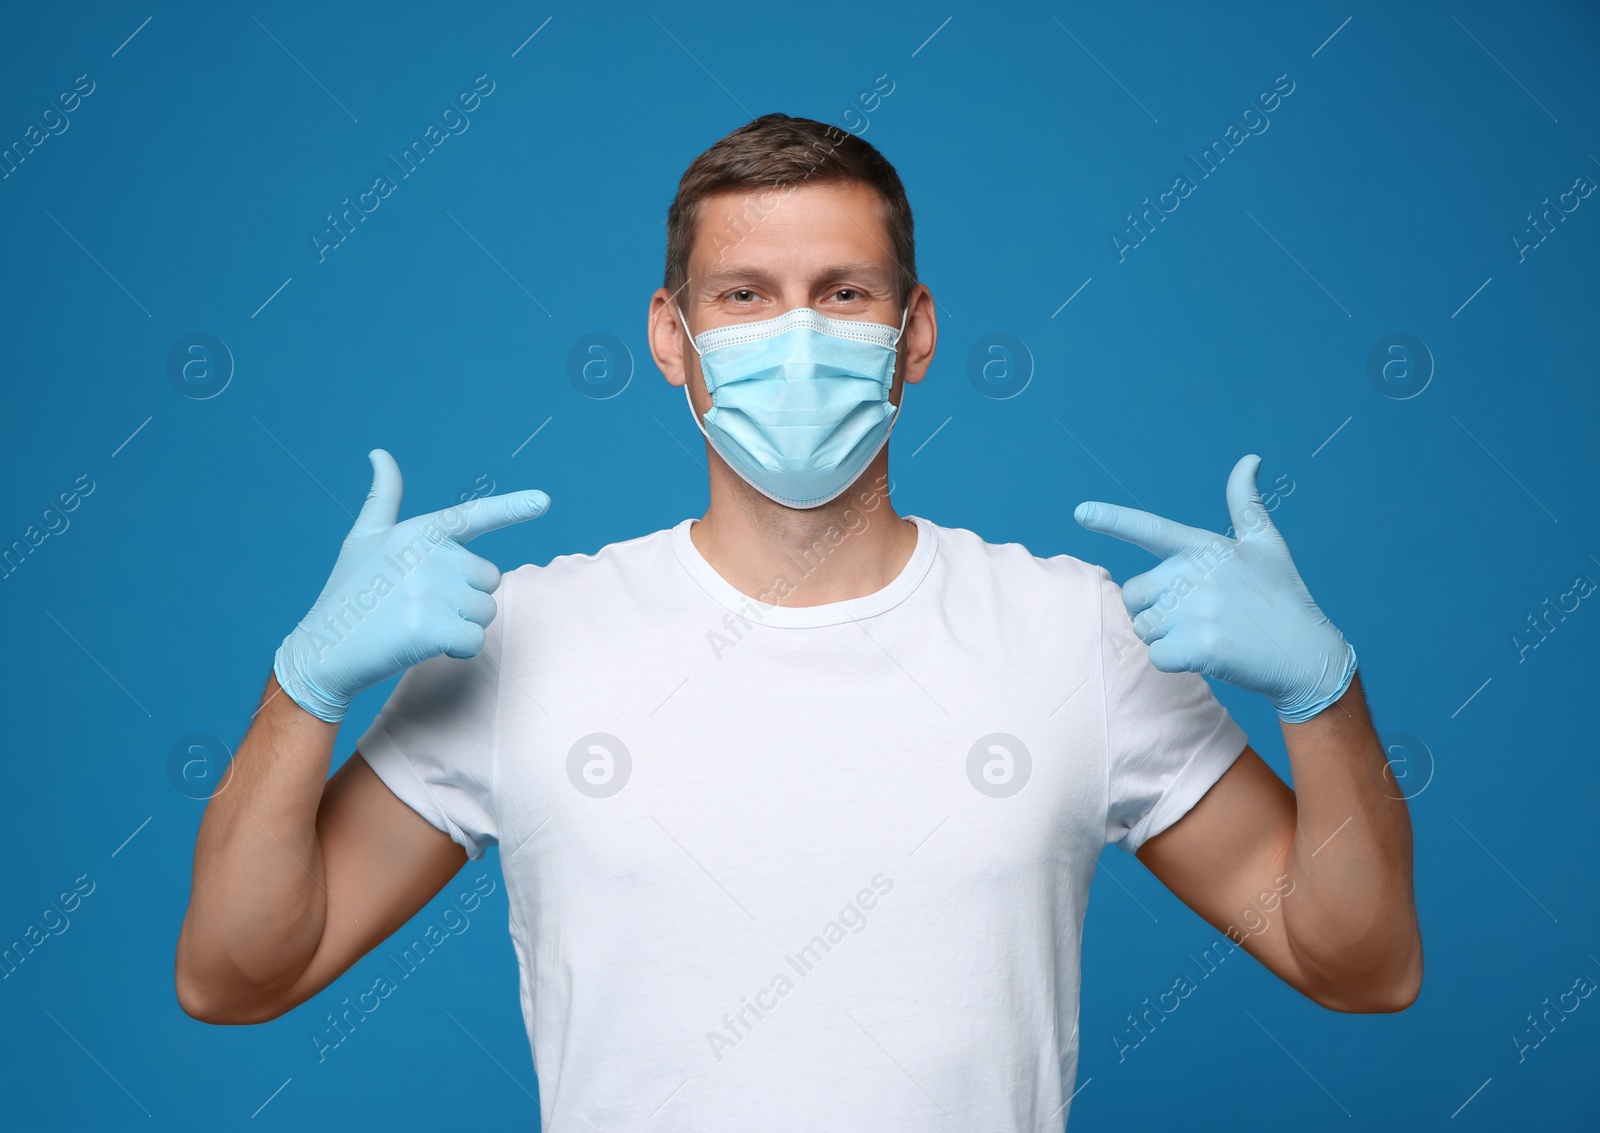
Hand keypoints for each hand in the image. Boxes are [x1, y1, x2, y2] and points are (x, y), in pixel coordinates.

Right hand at [273, 449, 550, 722]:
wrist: (322, 651)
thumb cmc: (348, 594)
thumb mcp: (362, 539)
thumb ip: (382, 497)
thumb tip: (379, 454)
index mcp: (417, 531)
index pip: (473, 515)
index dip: (512, 507)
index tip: (543, 500)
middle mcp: (427, 555)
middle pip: (488, 577)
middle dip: (466, 597)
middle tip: (422, 607)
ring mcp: (430, 590)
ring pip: (486, 610)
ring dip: (462, 624)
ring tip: (419, 625)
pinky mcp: (432, 626)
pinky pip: (475, 639)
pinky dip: (459, 649)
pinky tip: (426, 645)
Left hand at [1073, 453, 1355, 722]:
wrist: (1307, 653)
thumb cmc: (1283, 595)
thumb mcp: (1266, 544)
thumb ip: (1246, 503)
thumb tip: (1249, 458)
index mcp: (1207, 547)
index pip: (1152, 529)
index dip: (1114, 519)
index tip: (1081, 512)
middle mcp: (1198, 573)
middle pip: (1135, 593)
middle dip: (1153, 609)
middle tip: (1194, 616)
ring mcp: (1197, 610)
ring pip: (1143, 626)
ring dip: (1164, 636)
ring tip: (1205, 633)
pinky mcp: (1199, 645)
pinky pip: (1156, 656)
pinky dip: (1173, 662)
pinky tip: (1206, 655)